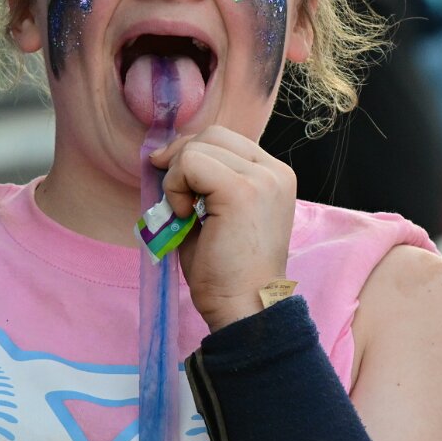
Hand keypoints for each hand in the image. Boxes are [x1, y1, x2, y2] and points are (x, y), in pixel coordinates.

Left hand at [146, 126, 296, 329]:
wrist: (245, 306)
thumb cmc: (227, 271)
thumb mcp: (218, 214)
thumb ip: (205, 181)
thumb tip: (167, 154)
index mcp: (274, 176)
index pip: (226, 139)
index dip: (192, 155)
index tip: (178, 188)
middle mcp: (275, 172)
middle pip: (213, 134)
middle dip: (181, 159)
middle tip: (175, 199)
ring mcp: (262, 179)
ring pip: (199, 146)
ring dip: (178, 177)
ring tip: (185, 213)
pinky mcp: (241, 190)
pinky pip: (191, 164)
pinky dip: (176, 187)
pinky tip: (184, 215)